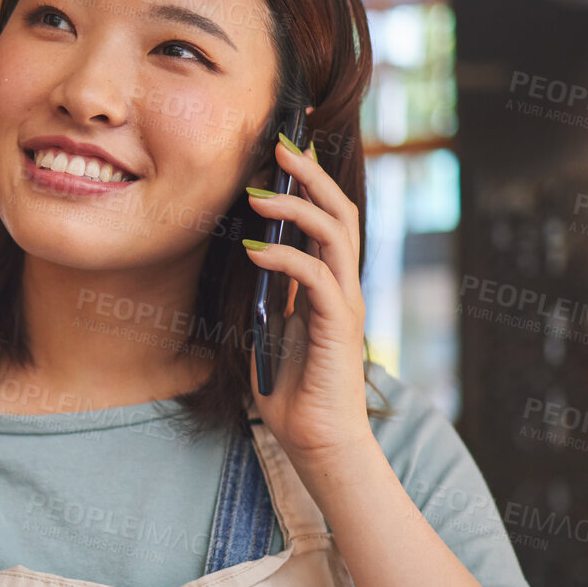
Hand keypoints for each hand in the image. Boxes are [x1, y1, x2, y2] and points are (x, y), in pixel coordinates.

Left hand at [243, 120, 374, 468]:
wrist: (317, 441)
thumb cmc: (291, 390)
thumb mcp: (266, 330)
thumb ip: (263, 294)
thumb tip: (242, 258)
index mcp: (329, 284)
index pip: (326, 219)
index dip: (308, 182)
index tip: (279, 153)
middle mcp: (343, 285)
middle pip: (339, 211)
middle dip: (309, 174)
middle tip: (279, 146)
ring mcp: (345, 302)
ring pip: (334, 232)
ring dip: (296, 206)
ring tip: (258, 192)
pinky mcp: (339, 324)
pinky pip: (315, 275)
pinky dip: (284, 256)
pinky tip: (254, 250)